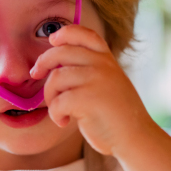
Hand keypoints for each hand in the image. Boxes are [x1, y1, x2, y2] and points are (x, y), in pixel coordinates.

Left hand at [30, 25, 154, 155]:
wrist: (135, 137)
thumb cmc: (114, 114)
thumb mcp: (107, 82)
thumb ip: (87, 69)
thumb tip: (50, 63)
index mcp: (106, 59)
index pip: (84, 34)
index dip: (64, 33)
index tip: (52, 40)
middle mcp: (102, 65)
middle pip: (60, 53)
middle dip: (42, 63)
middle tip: (36, 74)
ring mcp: (96, 80)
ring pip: (55, 78)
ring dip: (50, 97)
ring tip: (59, 110)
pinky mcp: (88, 99)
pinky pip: (57, 102)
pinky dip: (55, 114)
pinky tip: (64, 121)